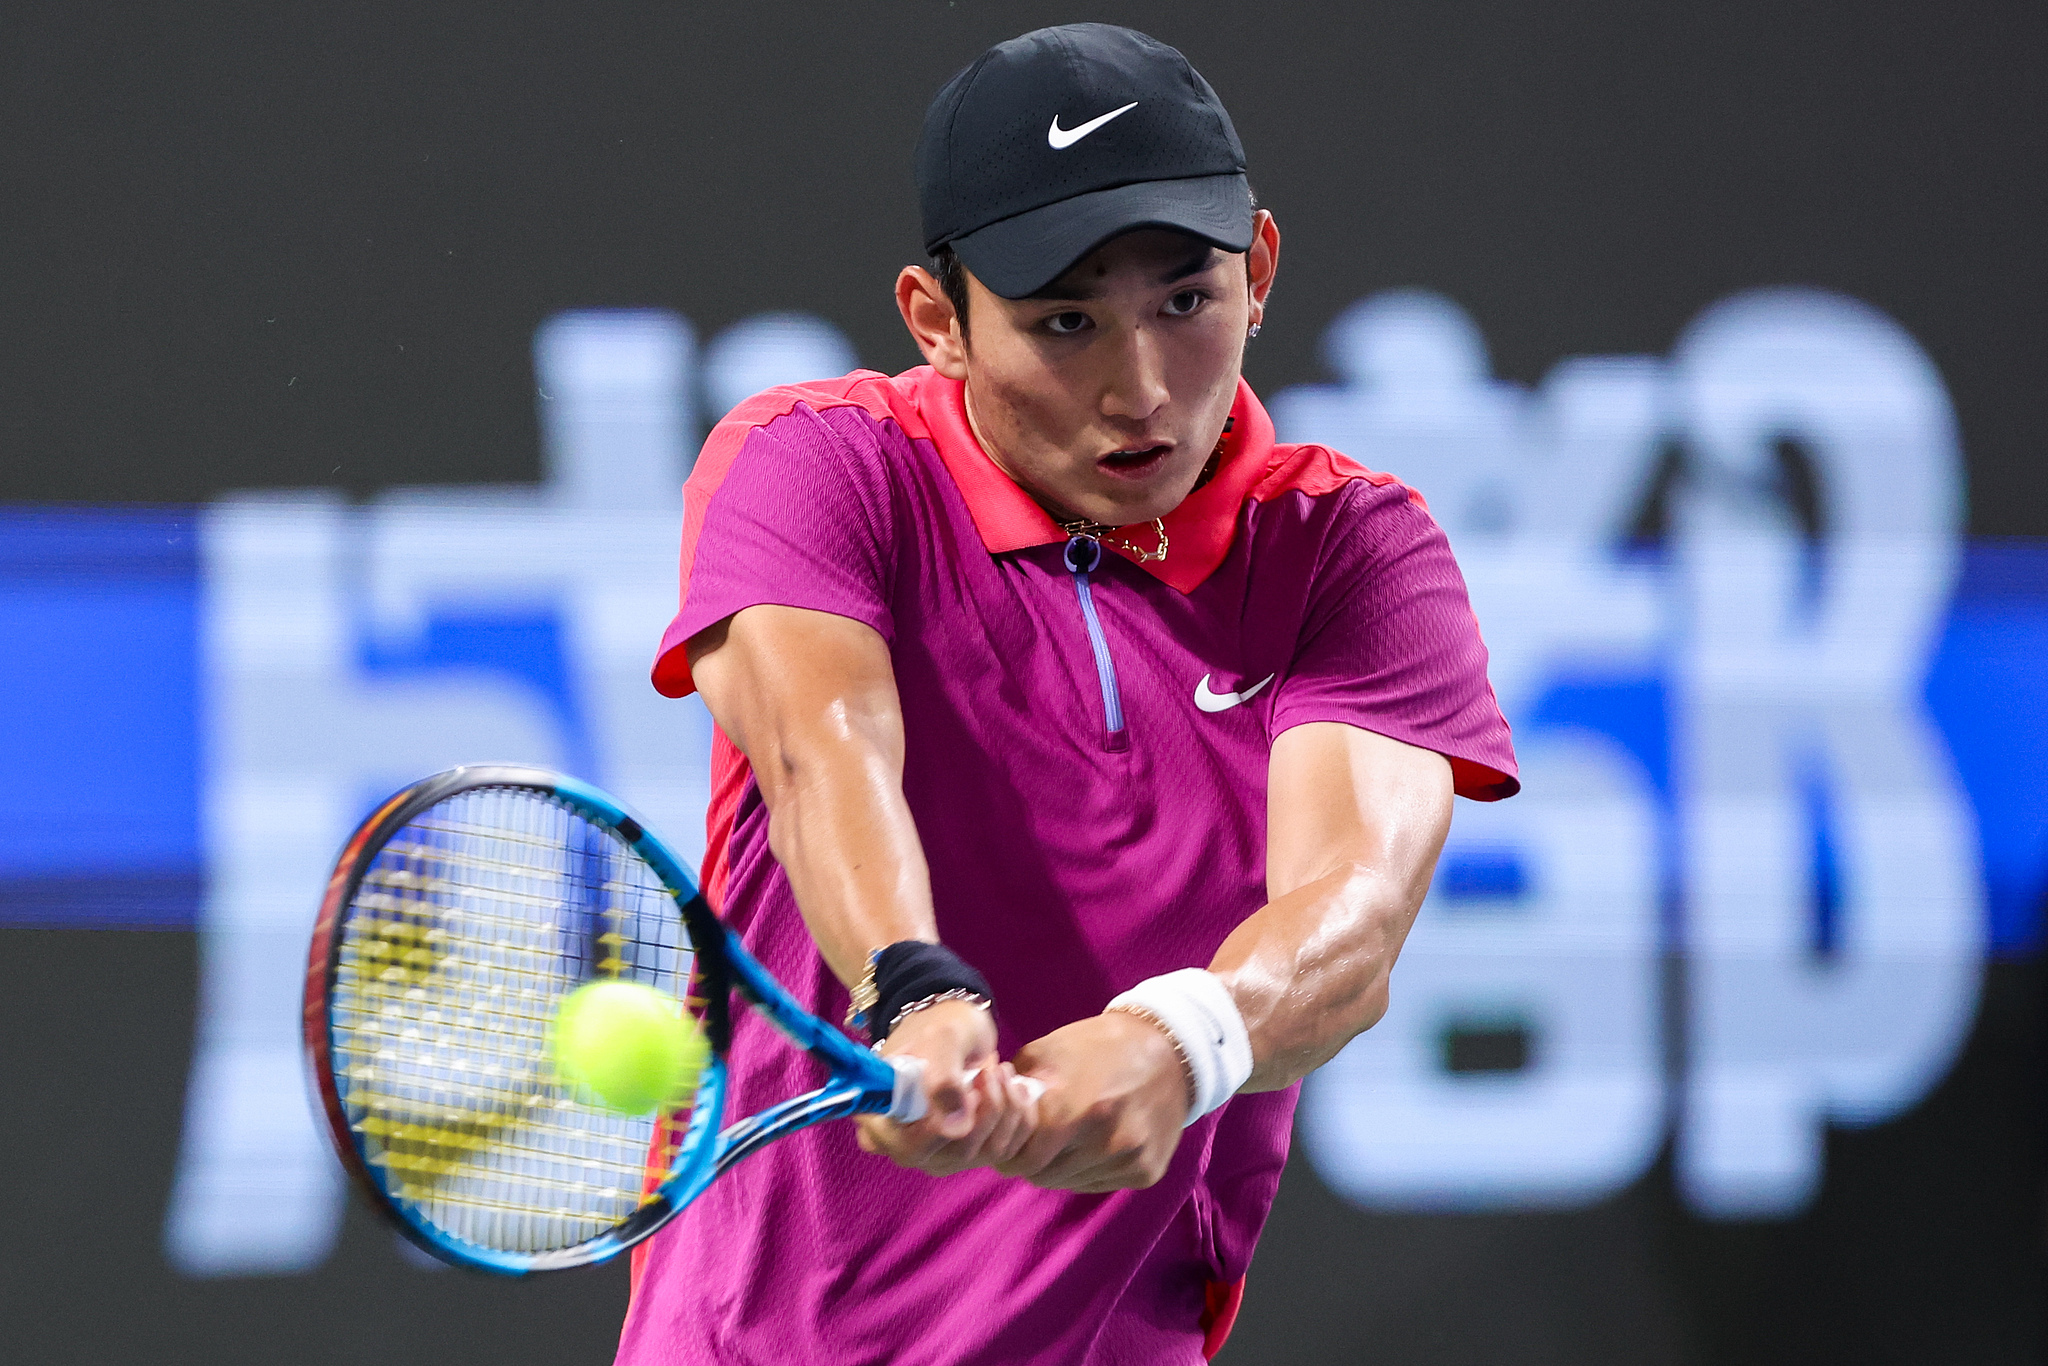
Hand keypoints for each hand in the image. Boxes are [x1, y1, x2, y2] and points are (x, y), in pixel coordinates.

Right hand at [855, 999, 1038, 1174]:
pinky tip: (1011, 1087)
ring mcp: (939, 1154)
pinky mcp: (971, 1152)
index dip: (943, 1125)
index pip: (911, 1146)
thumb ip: (942, 1078)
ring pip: (986, 1152)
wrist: (956, 1028)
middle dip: (985, 1109)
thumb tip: (955, 1125)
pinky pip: (1008, 1148)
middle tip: (989, 1070)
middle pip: (954, 1154)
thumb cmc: (937, 1027)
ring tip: (1001, 1071)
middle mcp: (906, 1146)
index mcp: (881, 1120)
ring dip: (1006, 1107)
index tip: (968, 1086)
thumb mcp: (939, 1040)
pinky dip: (1019, 1114)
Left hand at [998, 1012, 1190, 1192]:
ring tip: (1066, 1135)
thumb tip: (985, 1118)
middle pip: (1042, 1175)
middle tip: (1035, 1137)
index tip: (1010, 1136)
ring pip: (1068, 1183)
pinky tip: (1094, 1141)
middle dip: (1030, 1158)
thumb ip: (1011, 1090)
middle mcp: (1105, 1140)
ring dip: (1058, 1165)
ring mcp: (1129, 1159)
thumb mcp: (1046, 1052)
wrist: (1170, 1050)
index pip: (1020, 1159)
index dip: (1008, 1148)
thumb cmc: (1099, 1046)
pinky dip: (1087, 1169)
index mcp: (1074, 1108)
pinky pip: (1098, 1184)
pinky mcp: (1147, 1172)